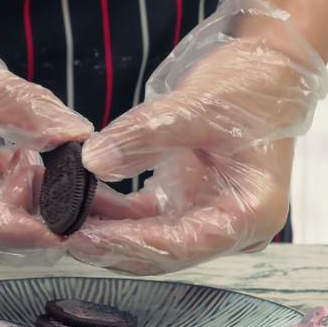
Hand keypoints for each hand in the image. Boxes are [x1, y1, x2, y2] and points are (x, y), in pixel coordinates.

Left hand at [68, 0, 327, 274]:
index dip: (127, 245)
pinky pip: (147, 219)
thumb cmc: (250, 88)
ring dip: (107, 230)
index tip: (82, 239)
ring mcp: (211, 219)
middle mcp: (233, 228)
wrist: (267, 74)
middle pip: (162, 252)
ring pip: (150, 239)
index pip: (180, 245)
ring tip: (63, 214)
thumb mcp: (198, 105)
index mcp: (250, 214)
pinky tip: (84, 197)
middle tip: (61, 232)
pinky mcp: (191, 207)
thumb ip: (144, 135)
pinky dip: (116, 212)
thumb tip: (92, 160)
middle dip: (109, 245)